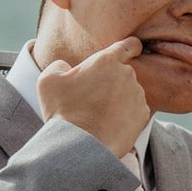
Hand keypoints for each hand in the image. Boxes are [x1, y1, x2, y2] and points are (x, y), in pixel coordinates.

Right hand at [39, 38, 150, 155]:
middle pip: (123, 72)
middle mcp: (127, 75)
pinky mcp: (143, 114)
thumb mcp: (48, 80)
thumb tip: (67, 67)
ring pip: (129, 91)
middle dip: (110, 80)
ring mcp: (138, 95)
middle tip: (91, 96)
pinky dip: (125, 113)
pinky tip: (109, 122)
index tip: (132, 48)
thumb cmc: (63, 110)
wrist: (81, 144)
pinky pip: (135, 109)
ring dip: (118, 97)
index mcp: (106, 61)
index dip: (130, 46)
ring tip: (98, 112)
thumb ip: (59, 66)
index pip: (128, 45)